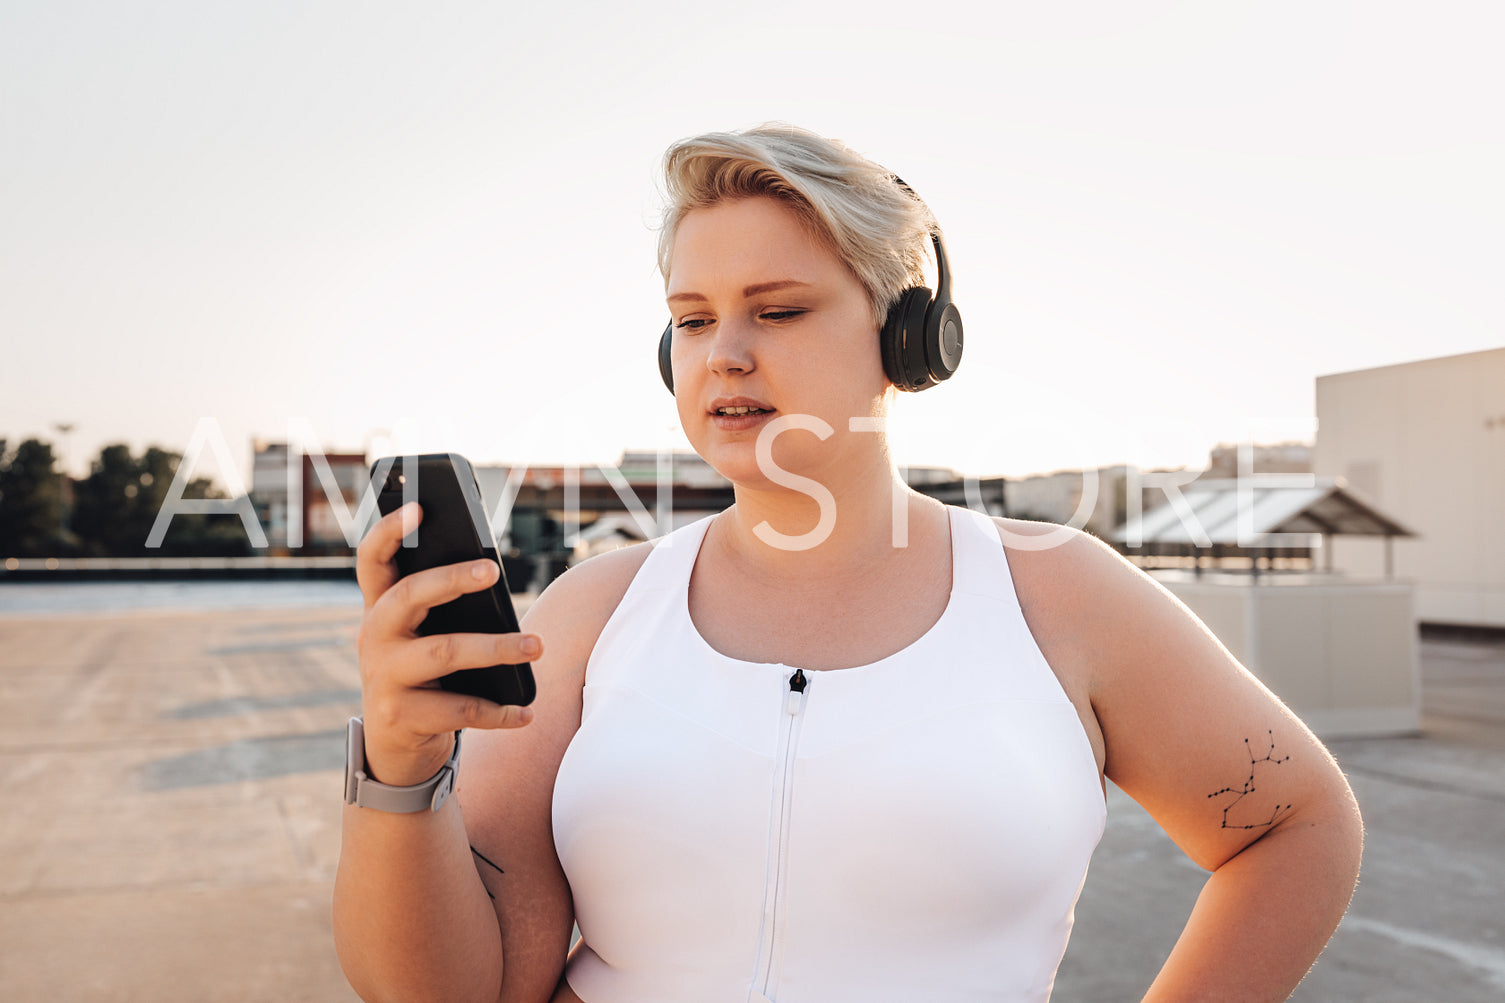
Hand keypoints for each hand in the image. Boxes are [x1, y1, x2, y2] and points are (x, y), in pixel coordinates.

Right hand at [354, 501, 539, 786]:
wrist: (396, 745)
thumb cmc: (424, 674)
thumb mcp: (424, 636)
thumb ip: (444, 607)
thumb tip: (491, 574)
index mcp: (379, 608)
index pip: (372, 559)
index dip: (388, 531)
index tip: (418, 508)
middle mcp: (374, 636)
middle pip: (410, 595)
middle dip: (452, 579)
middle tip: (493, 571)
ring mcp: (383, 677)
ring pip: (444, 652)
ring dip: (496, 649)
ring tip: (537, 646)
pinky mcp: (400, 717)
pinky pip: (459, 709)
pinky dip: (498, 711)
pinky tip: (526, 712)